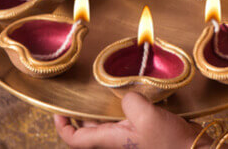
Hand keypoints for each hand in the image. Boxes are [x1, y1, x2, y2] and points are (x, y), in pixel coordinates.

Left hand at [54, 92, 201, 147]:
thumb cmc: (170, 141)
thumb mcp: (146, 114)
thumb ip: (128, 100)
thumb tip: (125, 96)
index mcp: (110, 140)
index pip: (75, 138)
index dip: (62, 124)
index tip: (58, 109)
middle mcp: (117, 141)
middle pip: (89, 128)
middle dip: (81, 111)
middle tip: (80, 89)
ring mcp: (131, 138)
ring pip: (107, 122)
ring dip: (102, 106)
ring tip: (102, 86)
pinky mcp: (144, 132)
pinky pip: (125, 119)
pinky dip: (122, 106)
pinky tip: (130, 92)